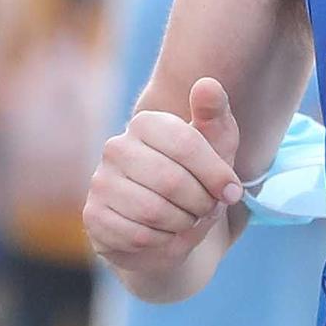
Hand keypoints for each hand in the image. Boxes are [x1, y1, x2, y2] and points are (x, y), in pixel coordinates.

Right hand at [85, 78, 243, 283]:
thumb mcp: (217, 149)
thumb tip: (208, 85)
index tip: (231, 191)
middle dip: (200, 203)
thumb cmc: (197, 179)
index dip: (216, 174)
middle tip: (206, 209)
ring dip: (182, 223)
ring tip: (186, 219)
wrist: (170, 226)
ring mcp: (100, 182)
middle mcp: (116, 147)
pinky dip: (161, 241)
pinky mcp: (93, 216)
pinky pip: (137, 236)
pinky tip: (163, 234)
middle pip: (172, 181)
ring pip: (153, 211)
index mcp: (146, 123)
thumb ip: (216, 117)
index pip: (187, 144)